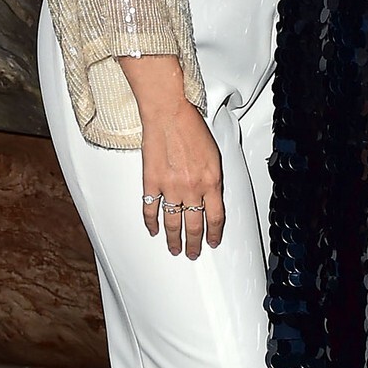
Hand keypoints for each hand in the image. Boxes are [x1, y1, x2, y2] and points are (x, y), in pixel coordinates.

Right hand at [119, 56, 224, 258]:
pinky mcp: (151, 182)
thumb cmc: (191, 128)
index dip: (214, 233)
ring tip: (174, 249)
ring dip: (174, 240)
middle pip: (194, 225)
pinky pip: (150, 209)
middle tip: (192, 253)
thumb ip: (213, 179)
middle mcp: (192, 188)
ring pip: (173, 222)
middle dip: (194, 243)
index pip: (216, 217)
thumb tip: (211, 197)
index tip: (212, 242)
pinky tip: (154, 231)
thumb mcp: (214, 155)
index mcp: (211, 181)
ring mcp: (170, 187)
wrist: (168, 113)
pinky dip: (151, 223)